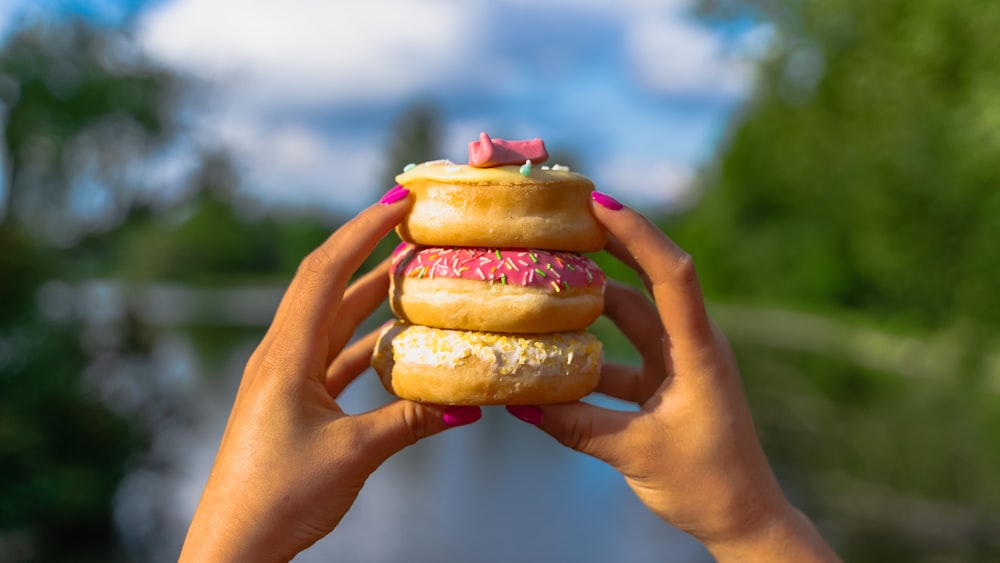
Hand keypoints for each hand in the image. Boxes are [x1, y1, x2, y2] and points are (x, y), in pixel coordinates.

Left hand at [179, 187, 480, 561]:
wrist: (235, 547)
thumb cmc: (279, 498)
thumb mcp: (355, 454)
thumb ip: (412, 422)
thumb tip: (469, 405)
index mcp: (285, 355)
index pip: (325, 271)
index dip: (362, 230)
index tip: (398, 200)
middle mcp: (281, 355)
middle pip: (326, 282)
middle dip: (367, 247)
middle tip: (409, 221)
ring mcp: (285, 377)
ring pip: (332, 318)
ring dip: (369, 293)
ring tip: (411, 270)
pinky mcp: (293, 400)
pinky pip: (334, 355)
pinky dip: (366, 342)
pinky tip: (399, 341)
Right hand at [507, 192, 839, 561]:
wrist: (744, 520)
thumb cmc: (706, 485)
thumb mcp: (634, 453)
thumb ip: (575, 426)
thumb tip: (517, 403)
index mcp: (698, 351)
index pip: (672, 274)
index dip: (636, 234)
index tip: (597, 204)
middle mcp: (691, 345)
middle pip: (650, 280)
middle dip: (610, 247)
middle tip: (565, 221)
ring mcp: (679, 363)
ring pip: (632, 318)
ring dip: (593, 302)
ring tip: (548, 281)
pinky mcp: (667, 385)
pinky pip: (623, 356)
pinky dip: (591, 353)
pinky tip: (554, 357)